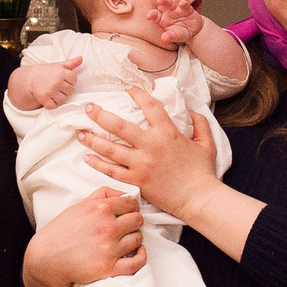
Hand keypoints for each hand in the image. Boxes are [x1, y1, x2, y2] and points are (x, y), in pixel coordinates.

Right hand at [12, 56, 82, 110]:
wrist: (30, 78)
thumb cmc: (46, 72)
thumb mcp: (58, 65)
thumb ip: (71, 63)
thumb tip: (81, 58)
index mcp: (61, 72)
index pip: (74, 79)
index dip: (69, 81)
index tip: (62, 80)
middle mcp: (57, 81)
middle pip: (70, 91)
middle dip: (65, 90)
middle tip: (56, 86)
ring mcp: (50, 90)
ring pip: (63, 100)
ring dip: (59, 98)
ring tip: (53, 92)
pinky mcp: (44, 98)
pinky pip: (54, 106)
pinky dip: (52, 104)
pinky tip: (49, 98)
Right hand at [22, 186, 145, 286]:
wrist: (47, 259)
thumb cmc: (61, 232)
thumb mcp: (78, 206)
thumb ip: (102, 195)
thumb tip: (124, 195)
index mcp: (100, 209)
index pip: (131, 204)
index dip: (132, 208)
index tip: (128, 214)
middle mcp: (107, 227)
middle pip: (137, 220)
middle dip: (133, 222)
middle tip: (127, 227)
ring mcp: (109, 248)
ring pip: (138, 239)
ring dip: (134, 239)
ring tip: (126, 240)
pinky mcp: (108, 267)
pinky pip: (136, 262)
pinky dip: (140, 257)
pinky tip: (137, 253)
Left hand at [78, 88, 221, 218]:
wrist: (198, 198)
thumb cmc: (202, 171)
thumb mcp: (206, 143)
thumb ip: (200, 123)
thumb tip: (191, 108)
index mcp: (168, 133)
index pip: (150, 107)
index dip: (137, 94)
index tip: (126, 88)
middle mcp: (151, 146)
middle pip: (119, 126)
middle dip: (100, 115)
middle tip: (88, 107)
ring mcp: (141, 164)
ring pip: (111, 149)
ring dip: (92, 139)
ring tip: (80, 133)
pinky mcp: (136, 181)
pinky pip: (112, 171)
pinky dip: (98, 164)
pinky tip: (87, 158)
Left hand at [146, 0, 202, 45]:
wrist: (194, 31)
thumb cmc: (180, 33)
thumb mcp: (176, 37)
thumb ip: (170, 37)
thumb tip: (164, 38)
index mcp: (162, 19)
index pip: (155, 15)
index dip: (151, 14)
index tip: (148, 16)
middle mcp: (168, 12)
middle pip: (160, 4)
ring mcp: (177, 9)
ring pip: (170, 2)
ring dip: (166, 0)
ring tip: (160, 0)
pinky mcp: (187, 8)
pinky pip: (185, 5)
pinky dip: (184, 4)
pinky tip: (182, 4)